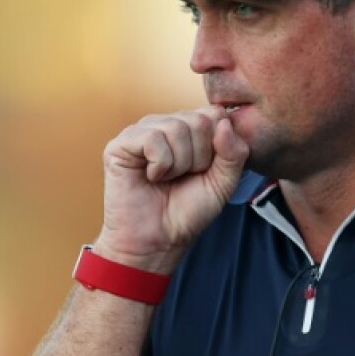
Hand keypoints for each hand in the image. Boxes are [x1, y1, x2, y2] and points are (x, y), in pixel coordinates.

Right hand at [93, 106, 248, 270]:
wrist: (158, 240)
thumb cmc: (187, 212)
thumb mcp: (223, 182)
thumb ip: (234, 153)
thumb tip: (224, 123)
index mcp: (188, 130)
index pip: (215, 114)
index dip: (218, 146)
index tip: (205, 170)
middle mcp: (164, 125)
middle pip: (198, 120)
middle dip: (200, 157)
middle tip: (184, 177)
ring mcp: (141, 132)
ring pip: (176, 128)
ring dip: (179, 164)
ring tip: (167, 179)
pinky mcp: (120, 144)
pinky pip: (153, 139)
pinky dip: (160, 165)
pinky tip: (151, 177)